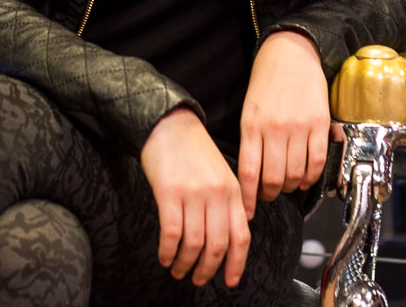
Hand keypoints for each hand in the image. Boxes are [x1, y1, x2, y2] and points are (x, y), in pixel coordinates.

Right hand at [140, 107, 251, 286]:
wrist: (170, 124)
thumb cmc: (194, 150)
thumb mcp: (221, 173)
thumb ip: (230, 202)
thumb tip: (235, 235)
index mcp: (233, 191)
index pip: (241, 236)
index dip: (236, 264)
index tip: (230, 281)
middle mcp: (216, 194)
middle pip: (217, 245)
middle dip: (207, 270)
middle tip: (197, 279)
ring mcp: (193, 194)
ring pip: (194, 244)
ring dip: (185, 264)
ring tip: (178, 270)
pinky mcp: (169, 193)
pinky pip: (171, 233)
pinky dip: (168, 251)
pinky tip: (164, 257)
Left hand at [238, 30, 329, 218]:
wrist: (291, 53)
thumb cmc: (266, 83)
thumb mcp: (248, 111)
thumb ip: (251, 142)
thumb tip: (252, 179)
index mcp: (252, 126)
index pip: (248, 173)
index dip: (248, 199)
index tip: (246, 213)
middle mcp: (274, 128)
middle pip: (273, 178)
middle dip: (270, 195)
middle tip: (270, 195)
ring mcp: (298, 127)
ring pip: (295, 174)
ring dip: (291, 187)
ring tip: (287, 185)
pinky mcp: (319, 123)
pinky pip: (317, 161)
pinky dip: (311, 177)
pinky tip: (305, 178)